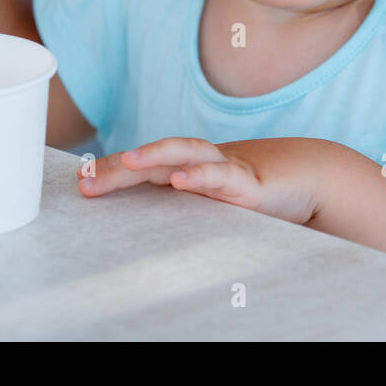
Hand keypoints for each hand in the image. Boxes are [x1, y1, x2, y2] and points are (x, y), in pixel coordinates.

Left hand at [77, 137, 327, 225]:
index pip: (142, 169)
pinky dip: (201, 174)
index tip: (80, 182)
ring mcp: (225, 168)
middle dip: (119, 166)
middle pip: (154, 158)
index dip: (111, 171)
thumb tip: (136, 232)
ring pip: (186, 153)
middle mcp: (201, 164)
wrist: (305, 180)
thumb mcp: (209, 205)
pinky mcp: (249, 183)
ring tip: (129, 162)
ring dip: (156, 154)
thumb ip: (179, 212)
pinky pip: (223, 176)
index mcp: (187, 171)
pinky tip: (181, 179)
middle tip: (87, 179)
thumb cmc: (252, 195)